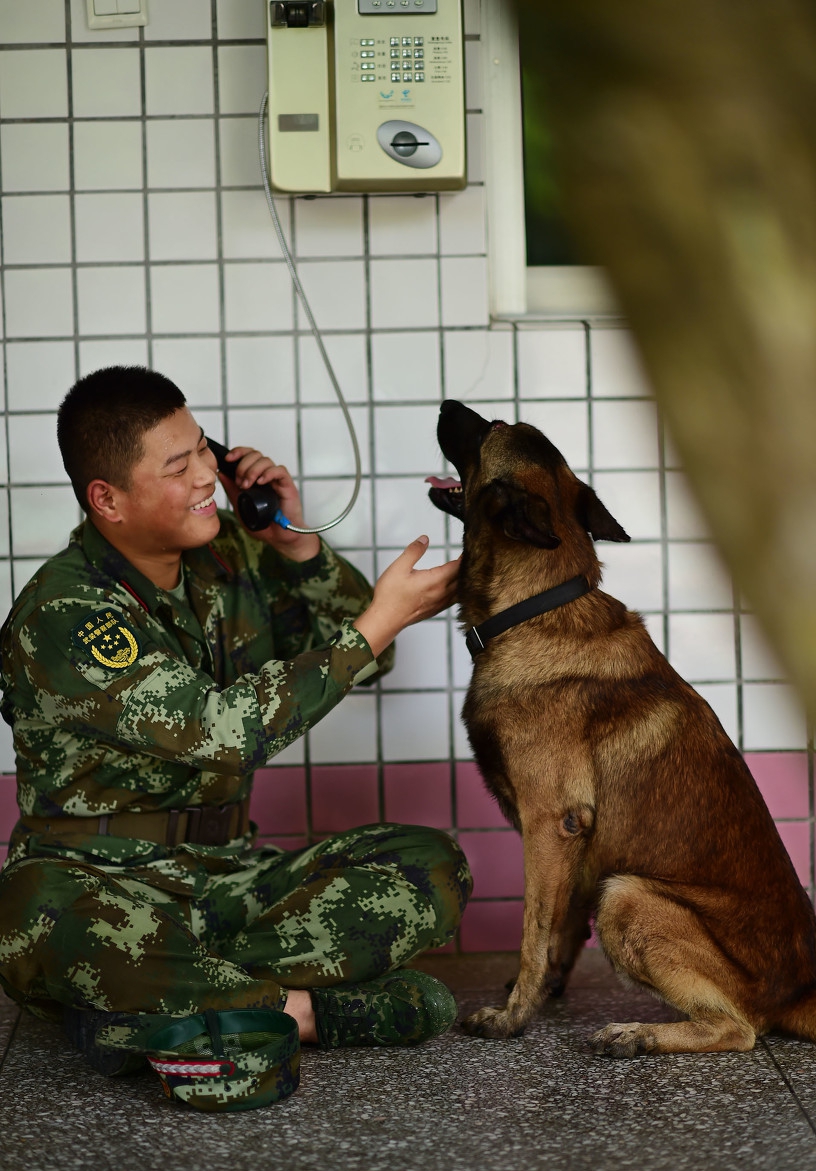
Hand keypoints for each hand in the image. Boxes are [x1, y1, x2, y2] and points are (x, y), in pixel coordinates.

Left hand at [217, 446, 319, 561]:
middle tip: (240, 482)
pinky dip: (268, 473)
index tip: (228, 460)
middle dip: (243, 465)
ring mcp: (277, 480)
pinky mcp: (287, 485)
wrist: (281, 538)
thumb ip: (232, 492)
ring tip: (248, 485)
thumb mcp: (241, 507)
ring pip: (266, 460)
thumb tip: (221, 474)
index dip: (238, 452)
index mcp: (255, 478)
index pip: (247, 455)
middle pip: (255, 454)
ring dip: (253, 470)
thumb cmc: (264, 524)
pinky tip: (261, 482)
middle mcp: (266, 476)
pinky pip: (279, 470)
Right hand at [353, 536, 459, 657]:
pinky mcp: (435, 610)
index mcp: (435, 581)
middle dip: (465, 567)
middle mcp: (441, 593)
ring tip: (463, 571)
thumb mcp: (399, 567)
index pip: (457, 567)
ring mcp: (439, 603)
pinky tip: (454, 589)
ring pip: (459, 591)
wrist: (385, 619)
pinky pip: (453, 600)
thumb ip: (414, 551)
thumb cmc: (390, 596)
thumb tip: (425, 539)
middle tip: (467, 557)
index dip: (463, 557)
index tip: (467, 550)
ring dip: (463, 580)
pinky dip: (457, 591)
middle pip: (461, 578)